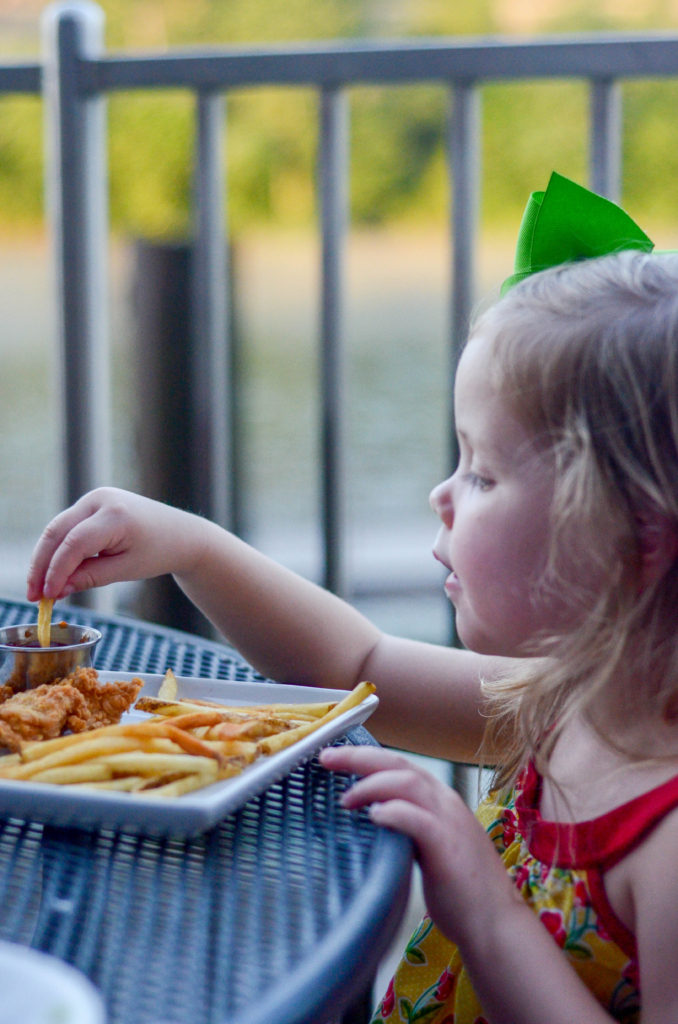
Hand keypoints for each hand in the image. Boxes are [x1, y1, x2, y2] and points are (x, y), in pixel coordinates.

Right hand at [26, 487, 202, 600]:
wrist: (182, 534)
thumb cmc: (159, 552)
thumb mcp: (126, 570)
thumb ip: (90, 577)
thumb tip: (57, 589)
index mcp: (116, 515)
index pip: (74, 543)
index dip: (56, 571)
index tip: (46, 596)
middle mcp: (101, 499)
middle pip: (57, 532)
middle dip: (41, 565)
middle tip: (33, 596)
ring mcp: (95, 498)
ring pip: (57, 528)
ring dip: (45, 558)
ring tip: (39, 590)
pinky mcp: (93, 503)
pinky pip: (67, 527)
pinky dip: (58, 549)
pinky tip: (52, 574)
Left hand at [320, 744, 519, 948]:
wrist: (495, 923)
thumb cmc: (459, 890)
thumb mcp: (429, 847)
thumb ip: (408, 827)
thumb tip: (375, 817)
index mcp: (440, 800)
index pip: (400, 764)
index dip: (366, 757)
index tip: (335, 757)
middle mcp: (445, 802)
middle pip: (399, 764)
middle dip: (360, 757)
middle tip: (326, 758)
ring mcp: (449, 821)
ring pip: (407, 782)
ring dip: (371, 785)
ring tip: (346, 799)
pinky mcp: (447, 846)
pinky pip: (417, 819)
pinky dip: (394, 811)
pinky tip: (374, 815)